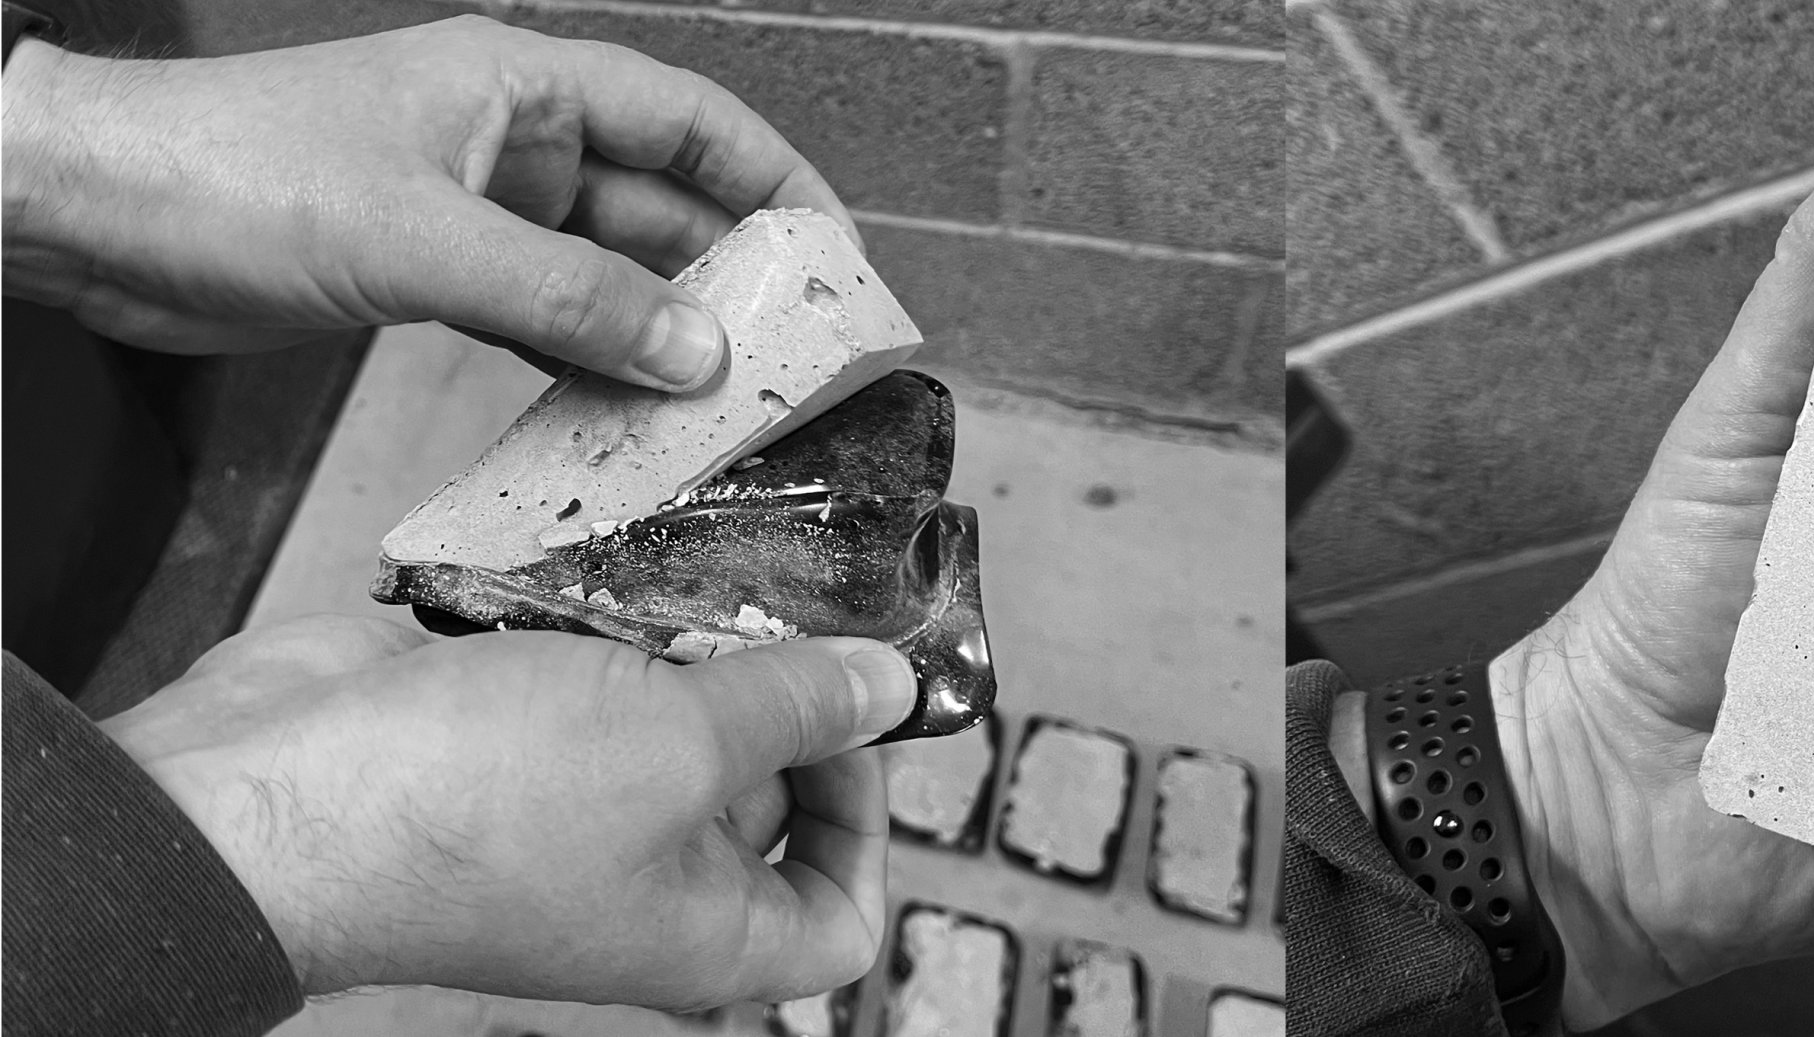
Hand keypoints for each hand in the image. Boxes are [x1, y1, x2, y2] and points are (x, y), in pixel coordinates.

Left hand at [0, 16, 855, 389]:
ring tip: (729, 405)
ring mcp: (475, 211)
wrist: (84, 215)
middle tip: (798, 358)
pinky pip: (545, 319)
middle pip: (663, 209)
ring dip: (662, 335)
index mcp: (524, 89)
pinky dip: (589, 363)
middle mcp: (513, 144)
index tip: (840, 259)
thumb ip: (567, 297)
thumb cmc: (232, 177)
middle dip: (733, 280)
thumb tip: (698, 353)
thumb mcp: (420, 238)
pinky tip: (627, 416)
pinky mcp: (433, 275)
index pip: (693, 124)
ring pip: (607, 274)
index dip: (779, 183)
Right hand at [97, 615, 914, 1008]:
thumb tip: (891, 687)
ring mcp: (569, 798)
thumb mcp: (678, 748)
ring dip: (691, 630)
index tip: (861, 727)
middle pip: (766, 791)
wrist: (263, 790)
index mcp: (703, 926)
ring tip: (714, 553)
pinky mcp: (502, 724)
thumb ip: (794, 708)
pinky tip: (616, 548)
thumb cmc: (470, 810)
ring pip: (673, 708)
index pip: (839, 918)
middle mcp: (645, 873)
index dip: (871, 833)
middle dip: (782, 689)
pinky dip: (600, 606)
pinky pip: (584, 664)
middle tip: (803, 591)